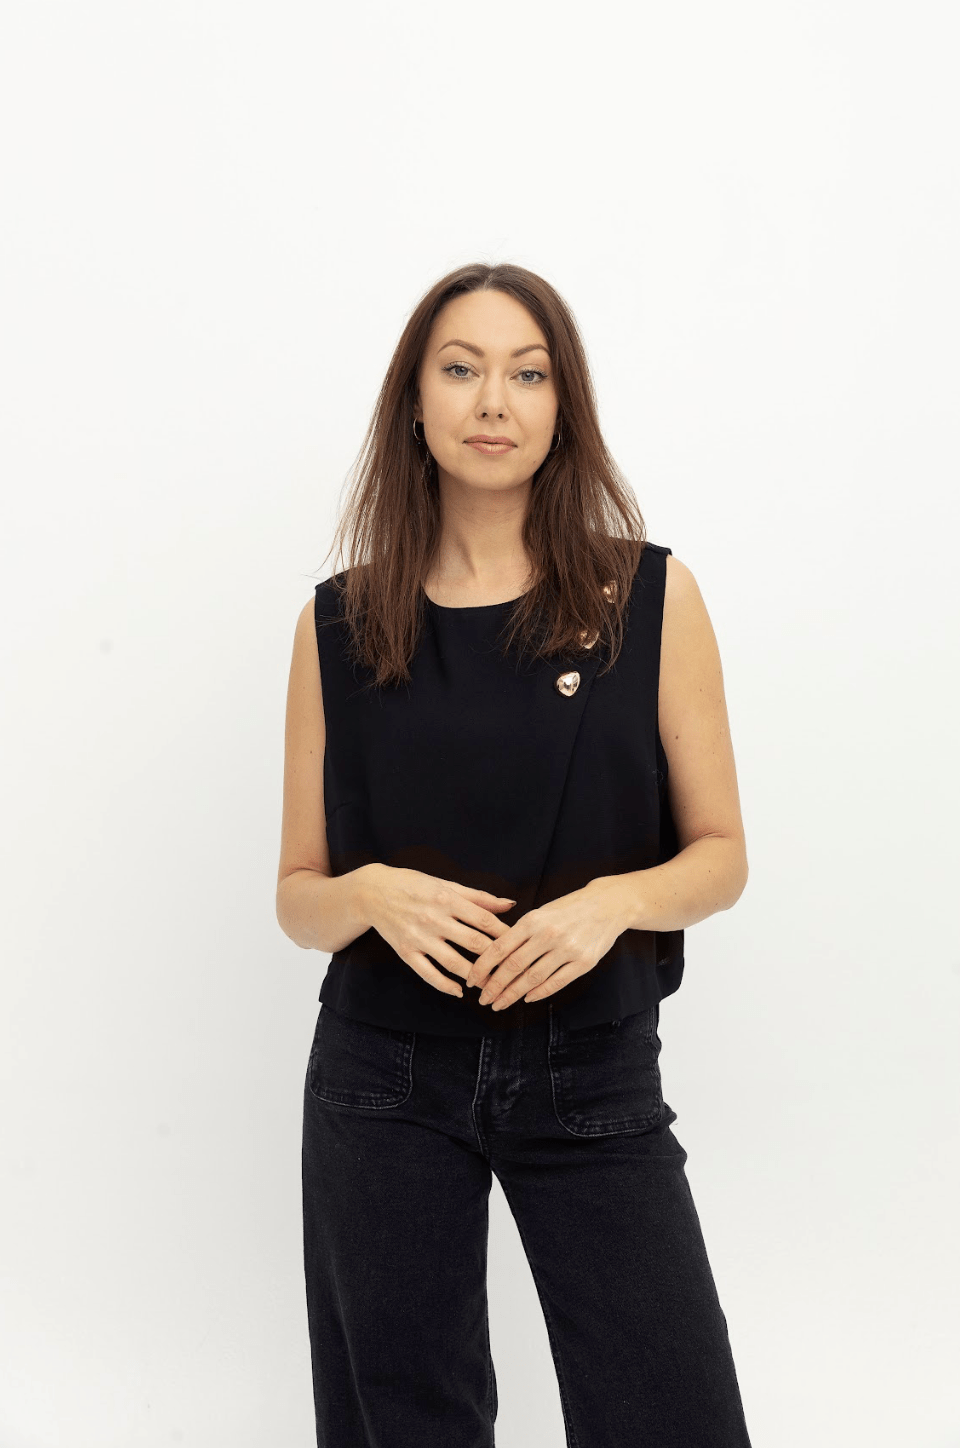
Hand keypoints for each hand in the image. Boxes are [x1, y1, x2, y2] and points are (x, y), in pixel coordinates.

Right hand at [363, 866, 515, 997]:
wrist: (373, 892)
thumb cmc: (414, 885)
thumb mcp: (446, 884)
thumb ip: (479, 897)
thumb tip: (509, 905)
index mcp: (447, 899)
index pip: (484, 920)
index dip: (504, 934)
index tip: (517, 944)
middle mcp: (434, 919)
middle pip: (474, 943)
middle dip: (495, 959)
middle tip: (509, 969)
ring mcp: (419, 937)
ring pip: (454, 963)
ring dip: (475, 976)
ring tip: (488, 983)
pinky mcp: (405, 952)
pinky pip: (428, 974)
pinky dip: (445, 986)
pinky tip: (458, 991)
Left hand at [464, 878, 628, 1009]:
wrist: (608, 904)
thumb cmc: (570, 908)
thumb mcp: (541, 912)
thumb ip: (520, 932)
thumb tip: (495, 956)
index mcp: (532, 920)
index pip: (499, 948)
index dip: (482, 967)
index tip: (472, 980)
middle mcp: (548, 935)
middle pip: (513, 967)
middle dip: (494, 986)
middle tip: (483, 999)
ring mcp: (567, 949)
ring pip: (532, 979)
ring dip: (513, 995)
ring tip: (500, 1003)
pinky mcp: (583, 962)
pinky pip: (556, 982)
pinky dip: (539, 993)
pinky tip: (527, 999)